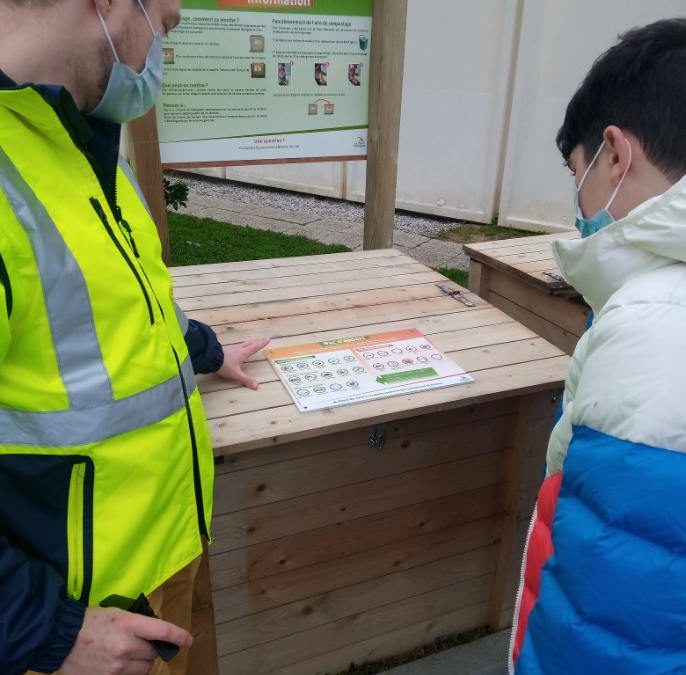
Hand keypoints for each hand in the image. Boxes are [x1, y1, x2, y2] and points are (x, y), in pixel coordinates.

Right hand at [61, 607, 191, 674]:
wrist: (60, 638)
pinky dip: (130, 672)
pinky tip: (122, 665)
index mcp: (129, 624)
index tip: (189, 640)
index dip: (179, 636)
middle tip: (145, 644)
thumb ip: (138, 624)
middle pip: (154, 653)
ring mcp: (115, 667)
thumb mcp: (118, 613)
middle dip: (153, 649)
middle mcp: (125, 647)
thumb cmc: (91, 620)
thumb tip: (156, 634)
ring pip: (144, 669)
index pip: (163, 631)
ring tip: (130, 655)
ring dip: (143, 662)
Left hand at [216, 338, 270, 389]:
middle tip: (259, 341)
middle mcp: (238, 349)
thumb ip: (246, 380)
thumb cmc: (224, 365)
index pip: (255, 347)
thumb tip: (256, 386)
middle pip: (248, 344)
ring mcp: (230, 349)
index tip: (267, 339)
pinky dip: (238, 347)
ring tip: (249, 344)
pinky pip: (234, 347)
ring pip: (241, 345)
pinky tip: (235, 350)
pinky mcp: (224, 350)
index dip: (261, 344)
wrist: (210, 359)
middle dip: (255, 343)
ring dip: (246, 344)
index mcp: (243, 353)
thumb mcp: (236, 374)